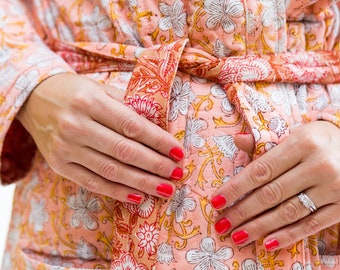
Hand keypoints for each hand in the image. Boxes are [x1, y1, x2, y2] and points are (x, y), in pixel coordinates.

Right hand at [17, 73, 183, 202]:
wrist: (33, 98)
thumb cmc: (74, 92)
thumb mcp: (100, 89)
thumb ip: (127, 107)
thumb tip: (159, 129)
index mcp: (90, 102)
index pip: (132, 125)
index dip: (158, 141)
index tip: (178, 152)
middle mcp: (76, 126)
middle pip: (124, 151)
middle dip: (155, 165)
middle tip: (177, 174)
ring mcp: (65, 149)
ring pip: (111, 171)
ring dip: (142, 183)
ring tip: (165, 189)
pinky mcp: (59, 166)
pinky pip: (93, 183)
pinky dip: (117, 191)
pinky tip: (138, 196)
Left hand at [211, 121, 339, 249]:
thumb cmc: (320, 141)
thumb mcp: (296, 134)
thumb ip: (265, 141)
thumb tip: (236, 140)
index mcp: (303, 142)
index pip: (261, 170)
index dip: (236, 188)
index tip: (216, 202)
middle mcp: (319, 165)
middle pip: (271, 194)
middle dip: (242, 212)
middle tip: (222, 224)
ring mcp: (334, 188)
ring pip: (289, 212)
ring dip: (260, 227)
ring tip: (237, 236)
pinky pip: (312, 225)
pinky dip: (289, 235)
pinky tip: (268, 243)